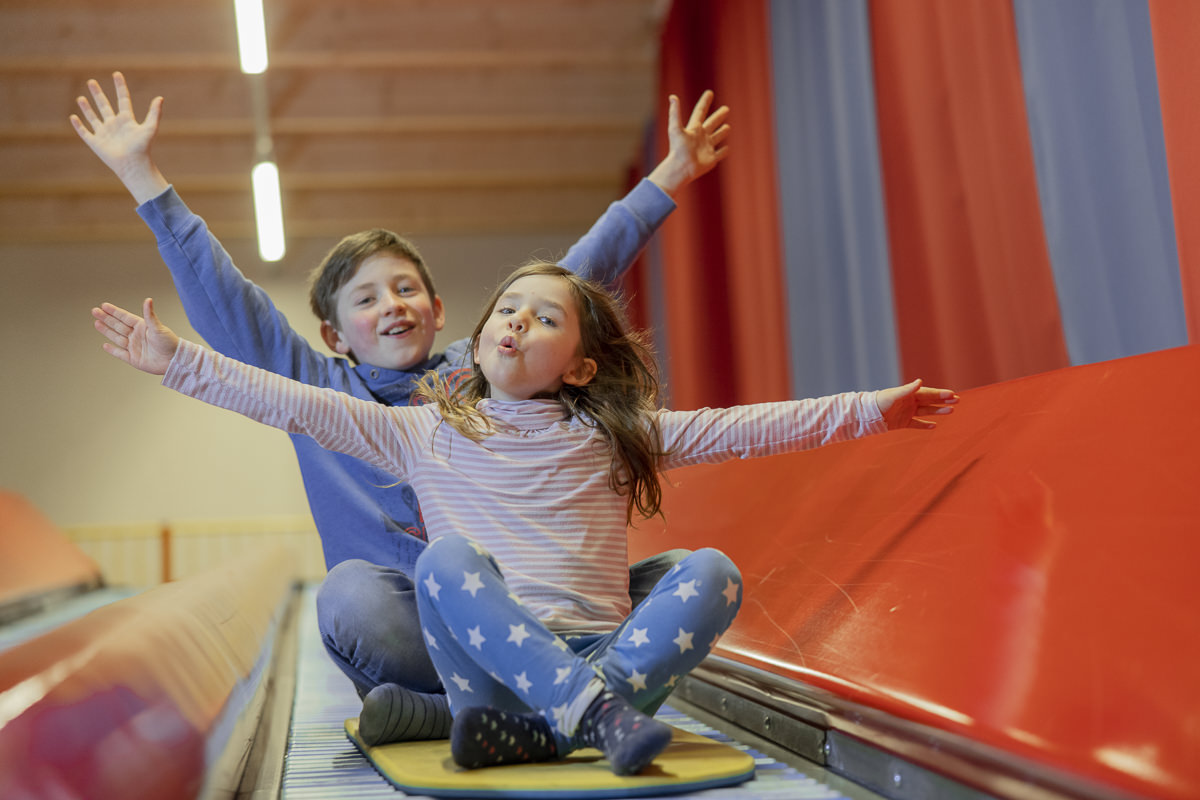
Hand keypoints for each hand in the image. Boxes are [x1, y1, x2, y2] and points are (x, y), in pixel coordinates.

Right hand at [70, 72, 168, 203]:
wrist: (133, 165)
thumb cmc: (143, 148)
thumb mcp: (150, 128)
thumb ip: (154, 113)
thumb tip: (160, 98)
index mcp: (127, 120)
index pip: (123, 99)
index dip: (120, 87)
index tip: (117, 74)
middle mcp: (114, 125)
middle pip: (104, 106)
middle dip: (98, 94)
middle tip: (92, 81)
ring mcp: (104, 133)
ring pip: (93, 117)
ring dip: (87, 108)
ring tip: (81, 97)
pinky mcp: (96, 143)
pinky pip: (85, 132)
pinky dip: (78, 125)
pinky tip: (73, 117)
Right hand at [92, 298, 179, 375]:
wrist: (174, 361)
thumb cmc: (170, 343)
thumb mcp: (158, 328)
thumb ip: (150, 315)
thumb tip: (148, 300)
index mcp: (142, 327)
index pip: (124, 317)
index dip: (114, 311)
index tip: (104, 305)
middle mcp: (137, 336)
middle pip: (118, 326)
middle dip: (106, 318)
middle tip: (95, 311)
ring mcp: (134, 347)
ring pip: (116, 338)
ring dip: (106, 331)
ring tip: (97, 323)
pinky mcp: (134, 359)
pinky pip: (120, 353)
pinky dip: (112, 350)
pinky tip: (105, 345)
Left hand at [647, 90, 730, 195]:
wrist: (681, 168)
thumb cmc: (678, 149)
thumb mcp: (675, 128)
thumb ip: (675, 113)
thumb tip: (672, 96)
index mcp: (694, 128)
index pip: (700, 111)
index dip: (705, 102)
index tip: (709, 92)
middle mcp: (701, 137)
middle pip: (712, 123)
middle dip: (719, 116)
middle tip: (726, 108)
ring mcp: (707, 148)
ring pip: (717, 137)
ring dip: (722, 132)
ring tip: (727, 127)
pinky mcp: (711, 159)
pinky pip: (720, 154)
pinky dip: (724, 151)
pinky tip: (727, 148)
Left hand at [875, 379, 957, 429]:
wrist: (867, 415)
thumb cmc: (879, 402)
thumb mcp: (894, 395)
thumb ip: (908, 390)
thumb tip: (920, 381)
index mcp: (909, 394)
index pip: (928, 393)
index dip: (940, 394)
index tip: (952, 394)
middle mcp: (910, 403)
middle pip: (930, 401)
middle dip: (943, 401)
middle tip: (957, 400)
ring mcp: (907, 413)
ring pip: (926, 412)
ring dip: (938, 411)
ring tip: (951, 411)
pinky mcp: (903, 423)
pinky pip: (917, 424)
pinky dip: (925, 425)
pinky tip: (934, 426)